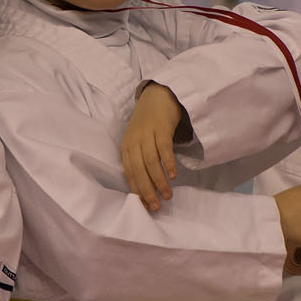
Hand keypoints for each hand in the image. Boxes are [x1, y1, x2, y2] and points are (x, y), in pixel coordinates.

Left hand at [121, 83, 185, 211]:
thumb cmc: (150, 122)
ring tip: (167, 195)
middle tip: (156, 206)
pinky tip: (173, 175)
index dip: (137, 190)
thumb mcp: (139, 140)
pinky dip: (168, 163)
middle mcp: (134, 140)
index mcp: (127, 146)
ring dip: (159, 181)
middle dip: (147, 190)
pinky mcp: (161, 127)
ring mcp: (147, 133)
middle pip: (138, 170)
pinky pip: (164, 148)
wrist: (159, 94)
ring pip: (151, 162)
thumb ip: (140, 159)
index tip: (145, 206)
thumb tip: (147, 186)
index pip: (129, 172)